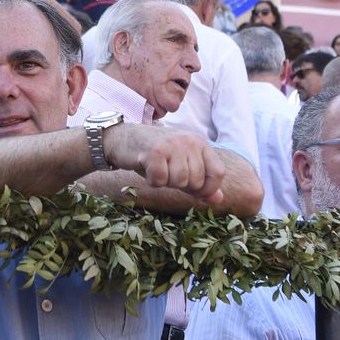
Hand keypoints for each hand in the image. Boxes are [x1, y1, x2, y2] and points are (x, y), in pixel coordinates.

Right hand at [105, 125, 226, 203]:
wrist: (121, 139)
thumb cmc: (153, 155)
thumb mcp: (180, 166)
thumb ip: (201, 182)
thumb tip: (218, 199)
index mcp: (200, 143)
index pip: (218, 173)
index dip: (208, 189)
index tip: (193, 191)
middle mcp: (190, 140)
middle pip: (197, 181)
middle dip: (180, 185)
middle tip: (166, 172)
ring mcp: (172, 144)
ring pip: (179, 181)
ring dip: (165, 182)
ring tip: (157, 169)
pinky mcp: (155, 151)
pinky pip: (160, 180)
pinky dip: (152, 180)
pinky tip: (146, 168)